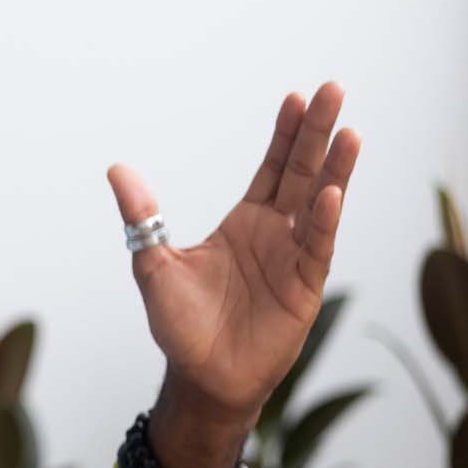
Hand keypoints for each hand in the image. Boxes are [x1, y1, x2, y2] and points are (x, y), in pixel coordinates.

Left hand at [107, 81, 361, 434]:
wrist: (203, 378)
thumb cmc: (181, 326)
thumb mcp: (153, 265)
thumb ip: (142, 218)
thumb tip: (117, 169)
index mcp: (245, 222)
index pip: (271, 168)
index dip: (285, 134)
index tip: (297, 97)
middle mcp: (276, 234)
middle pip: (301, 173)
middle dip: (317, 133)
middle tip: (333, 89)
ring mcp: (294, 258)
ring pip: (320, 203)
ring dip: (335, 169)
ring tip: (350, 131)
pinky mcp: (304, 288)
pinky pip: (317, 247)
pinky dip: (325, 221)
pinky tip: (332, 192)